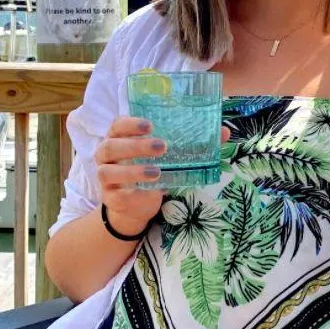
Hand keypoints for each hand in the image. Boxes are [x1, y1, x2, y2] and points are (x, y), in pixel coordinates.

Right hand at [94, 117, 229, 236]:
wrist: (135, 204)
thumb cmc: (153, 169)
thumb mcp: (170, 155)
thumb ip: (192, 142)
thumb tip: (223, 132)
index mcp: (120, 138)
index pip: (118, 124)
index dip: (130, 123)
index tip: (150, 125)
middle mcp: (106, 155)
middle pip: (111, 146)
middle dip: (135, 146)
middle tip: (162, 146)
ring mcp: (105, 178)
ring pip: (108, 172)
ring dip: (133, 171)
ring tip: (157, 172)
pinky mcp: (110, 198)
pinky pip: (117, 196)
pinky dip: (133, 194)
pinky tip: (150, 193)